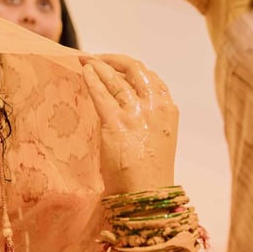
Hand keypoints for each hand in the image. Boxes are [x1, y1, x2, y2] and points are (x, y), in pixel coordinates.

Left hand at [81, 54, 177, 194]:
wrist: (146, 194)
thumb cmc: (148, 173)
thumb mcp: (155, 138)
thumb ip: (145, 119)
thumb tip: (123, 105)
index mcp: (168, 109)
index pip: (149, 77)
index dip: (129, 67)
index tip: (115, 65)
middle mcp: (155, 106)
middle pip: (135, 69)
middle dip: (113, 60)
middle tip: (96, 57)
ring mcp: (136, 113)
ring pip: (117, 79)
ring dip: (99, 66)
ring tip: (85, 60)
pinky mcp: (116, 123)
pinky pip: (102, 93)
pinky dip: (92, 79)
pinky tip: (84, 72)